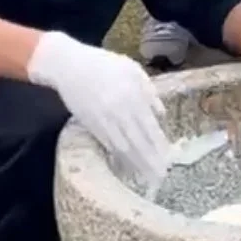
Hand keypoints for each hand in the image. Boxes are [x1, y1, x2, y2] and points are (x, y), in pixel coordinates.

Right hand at [27, 31, 169, 188]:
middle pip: (137, 141)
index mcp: (132, 95)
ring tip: (147, 176)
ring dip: (135, 163)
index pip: (149, 126)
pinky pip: (107, 144)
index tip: (169, 159)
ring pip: (122, 146)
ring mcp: (103, 120)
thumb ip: (149, 91)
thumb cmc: (106, 64)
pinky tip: (127, 166)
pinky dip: (118, 157)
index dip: (159, 144)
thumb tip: (161, 114)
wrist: (71, 66)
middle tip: (161, 176)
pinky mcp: (90, 125)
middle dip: (150, 160)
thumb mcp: (133, 70)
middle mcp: (119, 110)